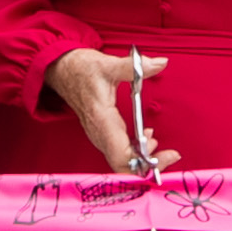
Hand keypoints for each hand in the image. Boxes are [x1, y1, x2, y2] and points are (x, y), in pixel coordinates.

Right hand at [45, 47, 173, 175]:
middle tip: (170, 154)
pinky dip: (136, 152)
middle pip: (124, 166)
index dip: (145, 162)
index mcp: (102, 120)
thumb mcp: (109, 64)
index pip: (122, 156)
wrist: (62, 70)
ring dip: (144, 159)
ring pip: (122, 162)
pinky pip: (120, 153)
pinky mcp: (102, 134)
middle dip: (149, 166)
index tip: (167, 154)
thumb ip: (135, 67)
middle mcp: (99, 134)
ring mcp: (100, 136)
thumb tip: (160, 63)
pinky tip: (148, 138)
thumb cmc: (80, 69)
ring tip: (157, 142)